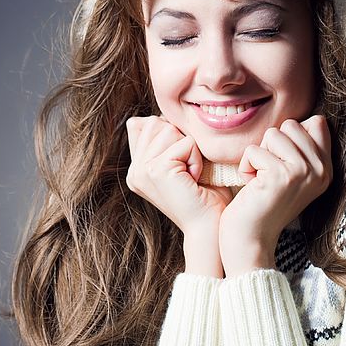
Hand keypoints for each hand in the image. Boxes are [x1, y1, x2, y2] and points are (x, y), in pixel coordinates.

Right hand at [125, 115, 234, 276]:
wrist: (210, 227)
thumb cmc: (206, 196)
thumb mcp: (182, 163)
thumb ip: (165, 142)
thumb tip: (146, 118)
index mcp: (137, 169)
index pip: (146, 125)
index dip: (173, 138)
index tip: (182, 167)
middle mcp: (134, 171)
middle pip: (158, 124)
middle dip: (182, 142)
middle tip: (189, 172)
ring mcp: (142, 171)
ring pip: (170, 130)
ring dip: (190, 151)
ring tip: (191, 176)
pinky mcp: (156, 170)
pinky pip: (185, 143)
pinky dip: (196, 158)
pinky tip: (194, 179)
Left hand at [218, 115, 332, 275]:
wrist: (252, 240)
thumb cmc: (264, 204)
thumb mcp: (293, 175)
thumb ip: (303, 148)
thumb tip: (313, 118)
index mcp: (326, 169)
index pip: (317, 122)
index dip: (291, 136)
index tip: (283, 162)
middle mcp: (321, 170)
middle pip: (292, 125)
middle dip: (272, 145)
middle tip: (270, 173)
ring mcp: (303, 173)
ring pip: (273, 134)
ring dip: (258, 156)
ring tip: (261, 180)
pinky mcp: (281, 176)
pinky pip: (254, 150)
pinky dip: (246, 167)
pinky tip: (252, 188)